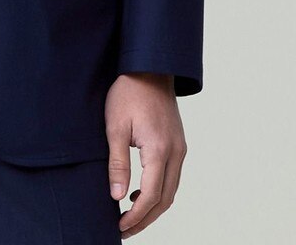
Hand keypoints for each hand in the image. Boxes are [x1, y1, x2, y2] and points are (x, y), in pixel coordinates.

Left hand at [104, 72, 186, 238]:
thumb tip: (117, 197)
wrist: (150, 67)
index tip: (120, 227)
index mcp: (160, 149)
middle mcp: (176, 153)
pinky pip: (172, 177)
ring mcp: (180, 148)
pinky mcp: (179, 143)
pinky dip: (159, 192)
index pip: (151, 196)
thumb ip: (118, 163)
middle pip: (165, 199)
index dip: (136, 216)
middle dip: (145, 219)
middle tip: (124, 230)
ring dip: (153, 207)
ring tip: (130, 216)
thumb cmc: (128, 92)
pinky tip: (140, 192)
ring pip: (171, 190)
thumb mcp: (115, 126)